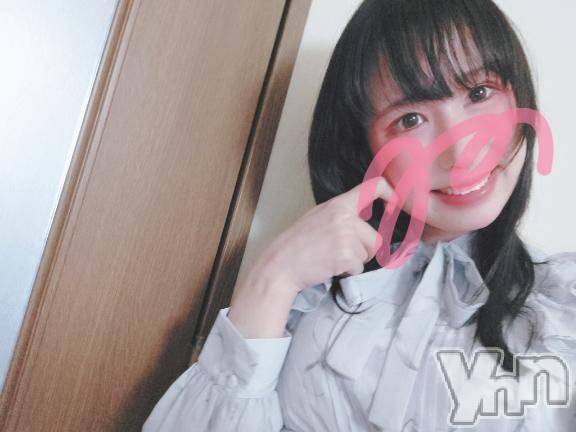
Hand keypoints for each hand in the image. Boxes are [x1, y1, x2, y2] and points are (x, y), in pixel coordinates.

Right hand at [259, 176, 394, 292]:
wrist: (280, 264)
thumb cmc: (297, 244)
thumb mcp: (318, 217)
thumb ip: (341, 215)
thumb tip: (363, 219)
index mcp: (338, 204)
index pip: (373, 187)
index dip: (390, 194)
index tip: (393, 206)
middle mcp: (344, 216)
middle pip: (376, 237)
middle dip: (363, 250)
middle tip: (338, 252)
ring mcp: (345, 235)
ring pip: (369, 253)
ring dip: (354, 261)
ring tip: (331, 258)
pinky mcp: (346, 255)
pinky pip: (359, 268)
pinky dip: (347, 272)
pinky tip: (329, 266)